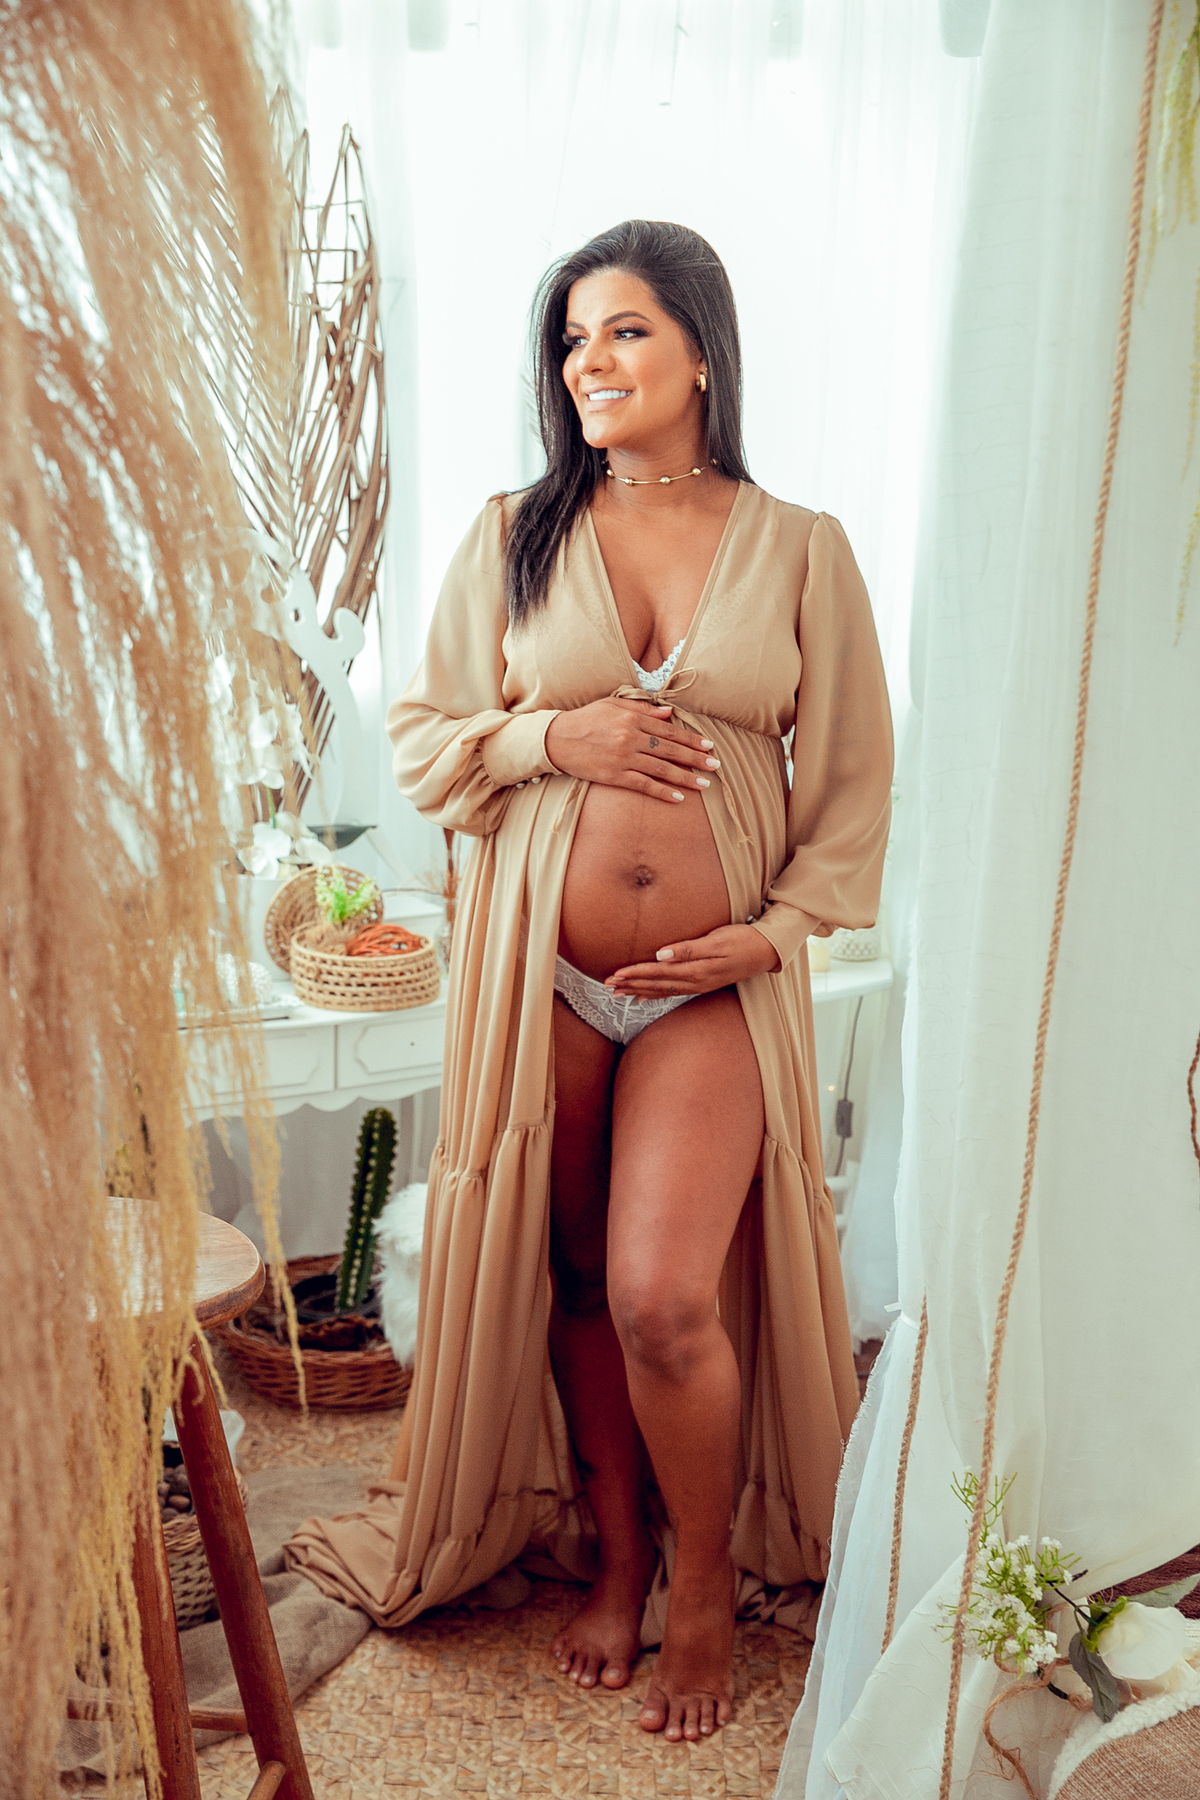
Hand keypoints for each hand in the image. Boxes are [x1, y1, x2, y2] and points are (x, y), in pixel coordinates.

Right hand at [545, 697, 717, 802]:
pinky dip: (662, 792)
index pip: (669, 730)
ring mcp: (623, 758)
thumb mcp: (613, 705)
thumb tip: (668, 713)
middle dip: (696, 758)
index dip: (691, 739)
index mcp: (632, 718)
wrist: (557, 739)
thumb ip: (642, 709)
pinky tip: (678, 798)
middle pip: (671, 749)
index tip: (708, 745)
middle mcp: (631, 737)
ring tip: (704, 784)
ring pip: (662, 769)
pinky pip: (644, 785)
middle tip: (716, 766)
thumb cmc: (585, 719)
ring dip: (685, 778)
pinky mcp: (615, 776)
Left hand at [606, 923, 780, 996]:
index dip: (636, 973)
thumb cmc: (744, 940)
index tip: (615, 974)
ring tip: (617, 993)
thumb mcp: (718, 940)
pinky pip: (673, 992)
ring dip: (638, 991)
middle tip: (606, 986)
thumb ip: (689, 948)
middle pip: (656, 984)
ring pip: (661, 990)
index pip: (658, 972)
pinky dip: (655, 994)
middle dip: (630, 984)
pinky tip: (643, 997)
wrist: (767, 951)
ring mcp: (699, 985)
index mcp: (696, 970)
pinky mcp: (702, 983)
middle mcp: (695, 982)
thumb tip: (661, 953)